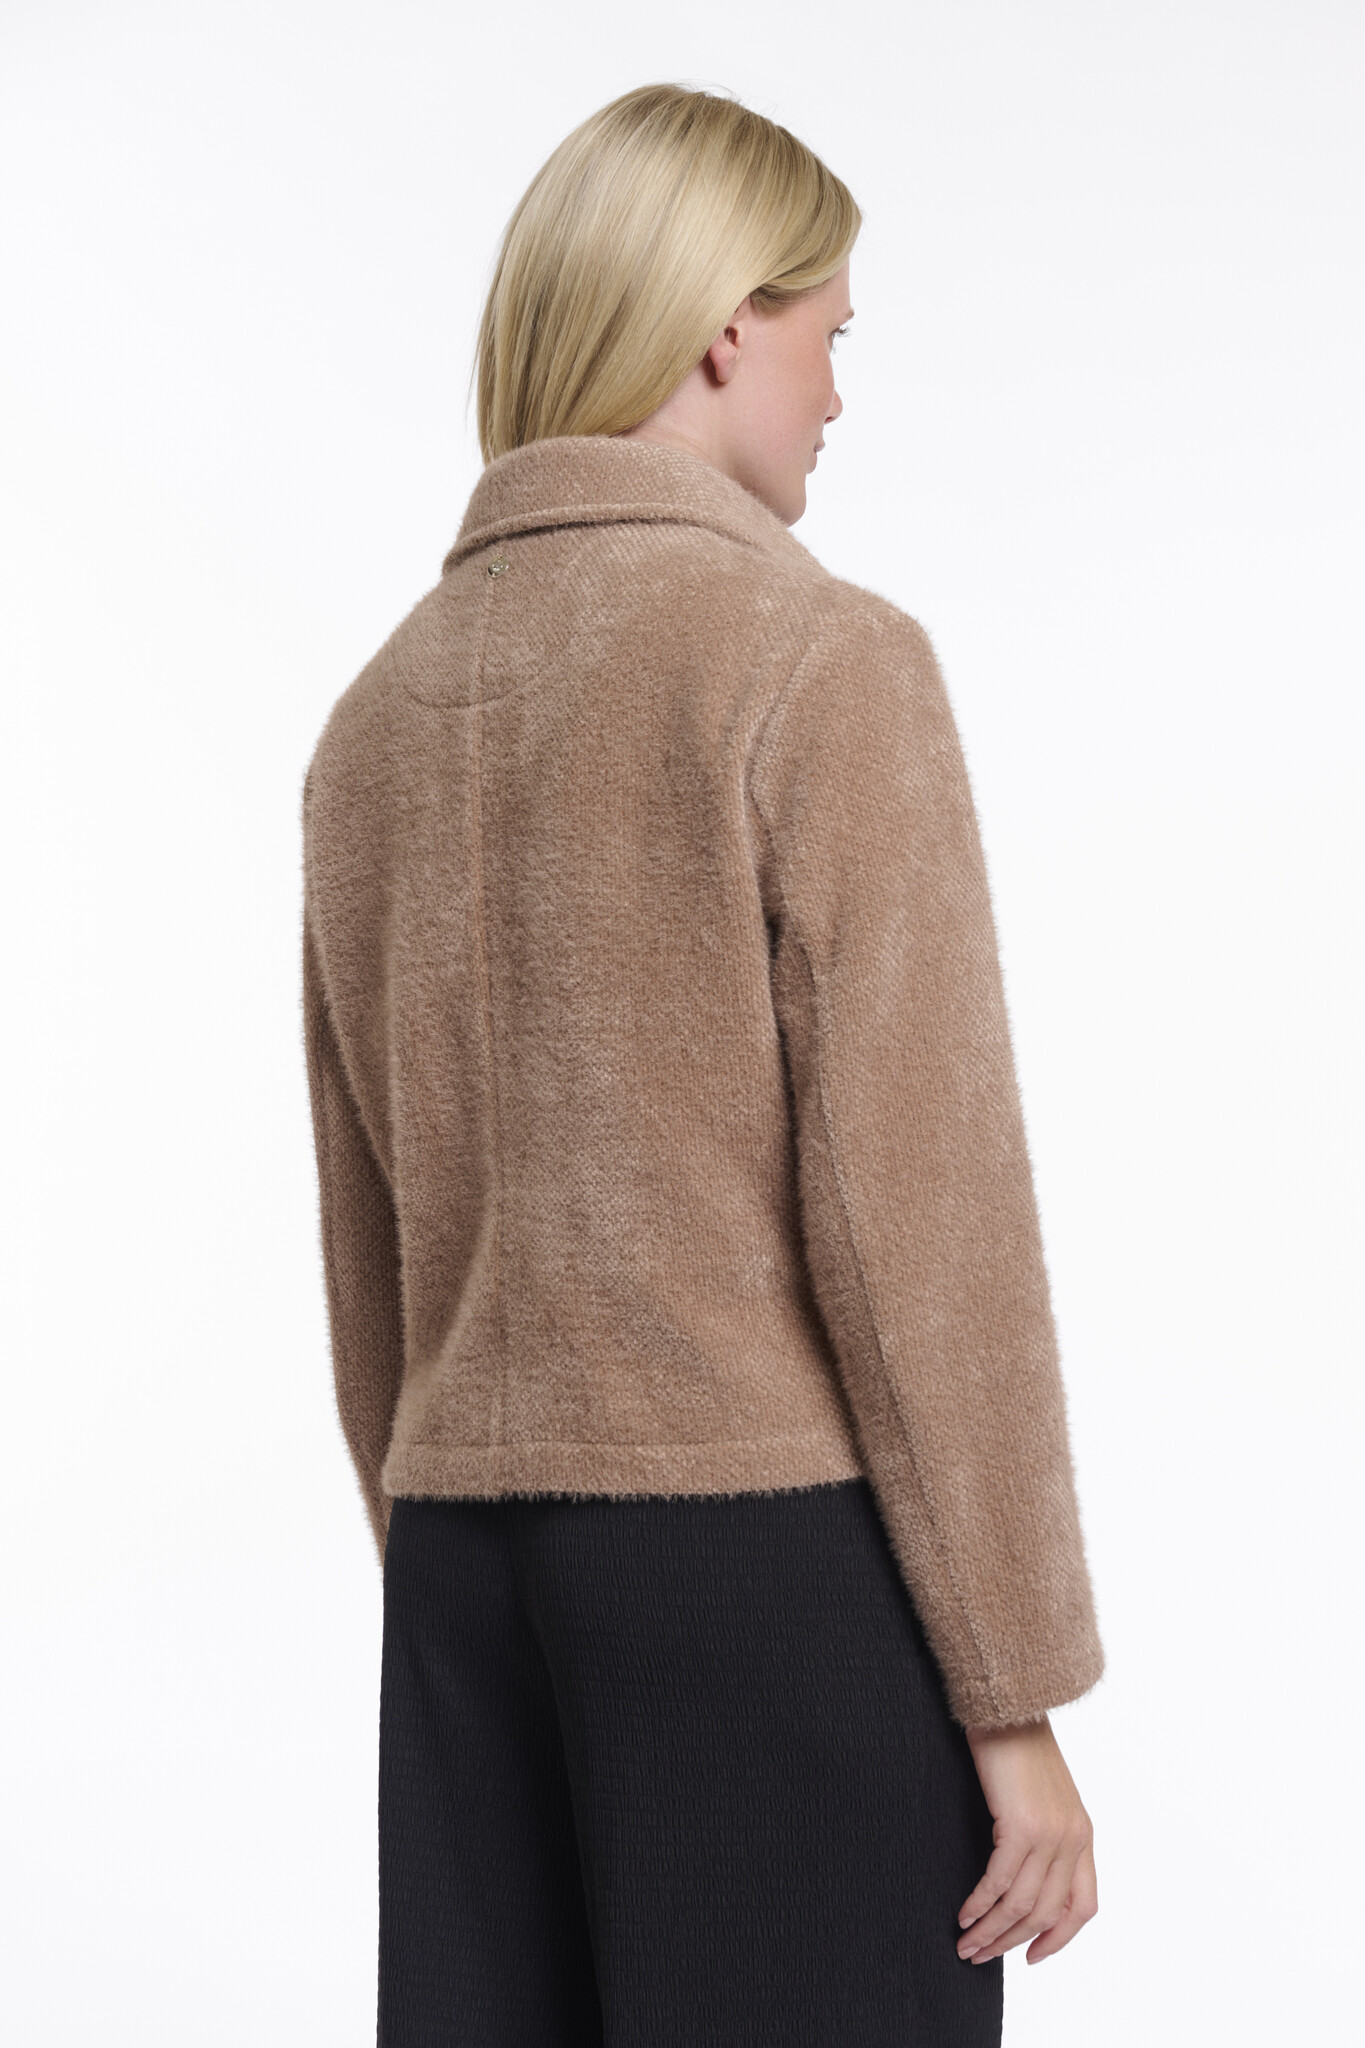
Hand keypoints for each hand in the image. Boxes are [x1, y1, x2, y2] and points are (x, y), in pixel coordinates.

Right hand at [956, 1714, 1096, 1966]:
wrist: (1009, 1704)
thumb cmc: (1018, 1745)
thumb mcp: (1045, 1797)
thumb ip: (1045, 1837)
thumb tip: (1022, 1880)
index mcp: (1083, 1835)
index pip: (1082, 1907)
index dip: (1058, 1939)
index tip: (1030, 1956)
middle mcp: (1073, 1840)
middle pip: (1045, 1914)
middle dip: (1010, 1941)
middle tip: (979, 1955)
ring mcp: (1051, 1834)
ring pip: (1021, 1904)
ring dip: (990, 1931)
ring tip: (965, 1944)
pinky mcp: (1022, 1826)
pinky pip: (999, 1881)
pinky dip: (979, 1904)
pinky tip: (963, 1913)